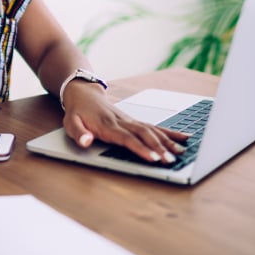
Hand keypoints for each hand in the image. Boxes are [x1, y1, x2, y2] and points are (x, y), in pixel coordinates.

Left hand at [62, 81, 189, 163]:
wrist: (84, 93)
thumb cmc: (77, 112)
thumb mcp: (70, 123)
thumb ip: (79, 134)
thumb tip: (86, 142)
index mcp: (107, 126)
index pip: (127, 139)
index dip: (140, 148)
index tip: (153, 158)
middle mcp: (122, 122)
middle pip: (144, 134)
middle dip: (158, 148)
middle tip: (171, 161)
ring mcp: (130, 120)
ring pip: (151, 130)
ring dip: (166, 142)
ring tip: (181, 153)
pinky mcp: (134, 120)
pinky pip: (153, 126)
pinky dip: (169, 132)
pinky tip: (183, 138)